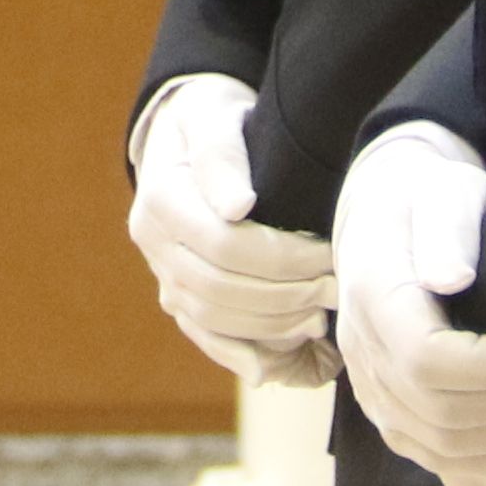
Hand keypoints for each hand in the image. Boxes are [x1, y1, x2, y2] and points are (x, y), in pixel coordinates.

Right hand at [123, 76, 333, 386]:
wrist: (186, 133)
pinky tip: (270, 368)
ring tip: (318, 318)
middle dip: (284, 295)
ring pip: (212, 319)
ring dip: (269, 326)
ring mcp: (161, 271)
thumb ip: (223, 156)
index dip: (282, 257)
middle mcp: (153, 242)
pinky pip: (200, 335)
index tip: (328, 253)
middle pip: (219, 289)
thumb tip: (238, 206)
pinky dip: (235, 354)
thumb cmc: (211, 119)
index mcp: (160, 199)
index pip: (224, 245)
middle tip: (333, 288)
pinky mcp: (174, 292)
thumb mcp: (215, 117)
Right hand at [331, 122, 485, 485]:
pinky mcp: (392, 413)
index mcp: (372, 293)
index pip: (428, 360)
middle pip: (439, 415)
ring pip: (439, 449)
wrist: (389, 213)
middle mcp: (363, 352)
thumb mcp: (443, 190)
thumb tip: (451, 278)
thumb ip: (447, 228)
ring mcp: (373, 390)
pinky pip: (437, 461)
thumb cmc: (429, 197)